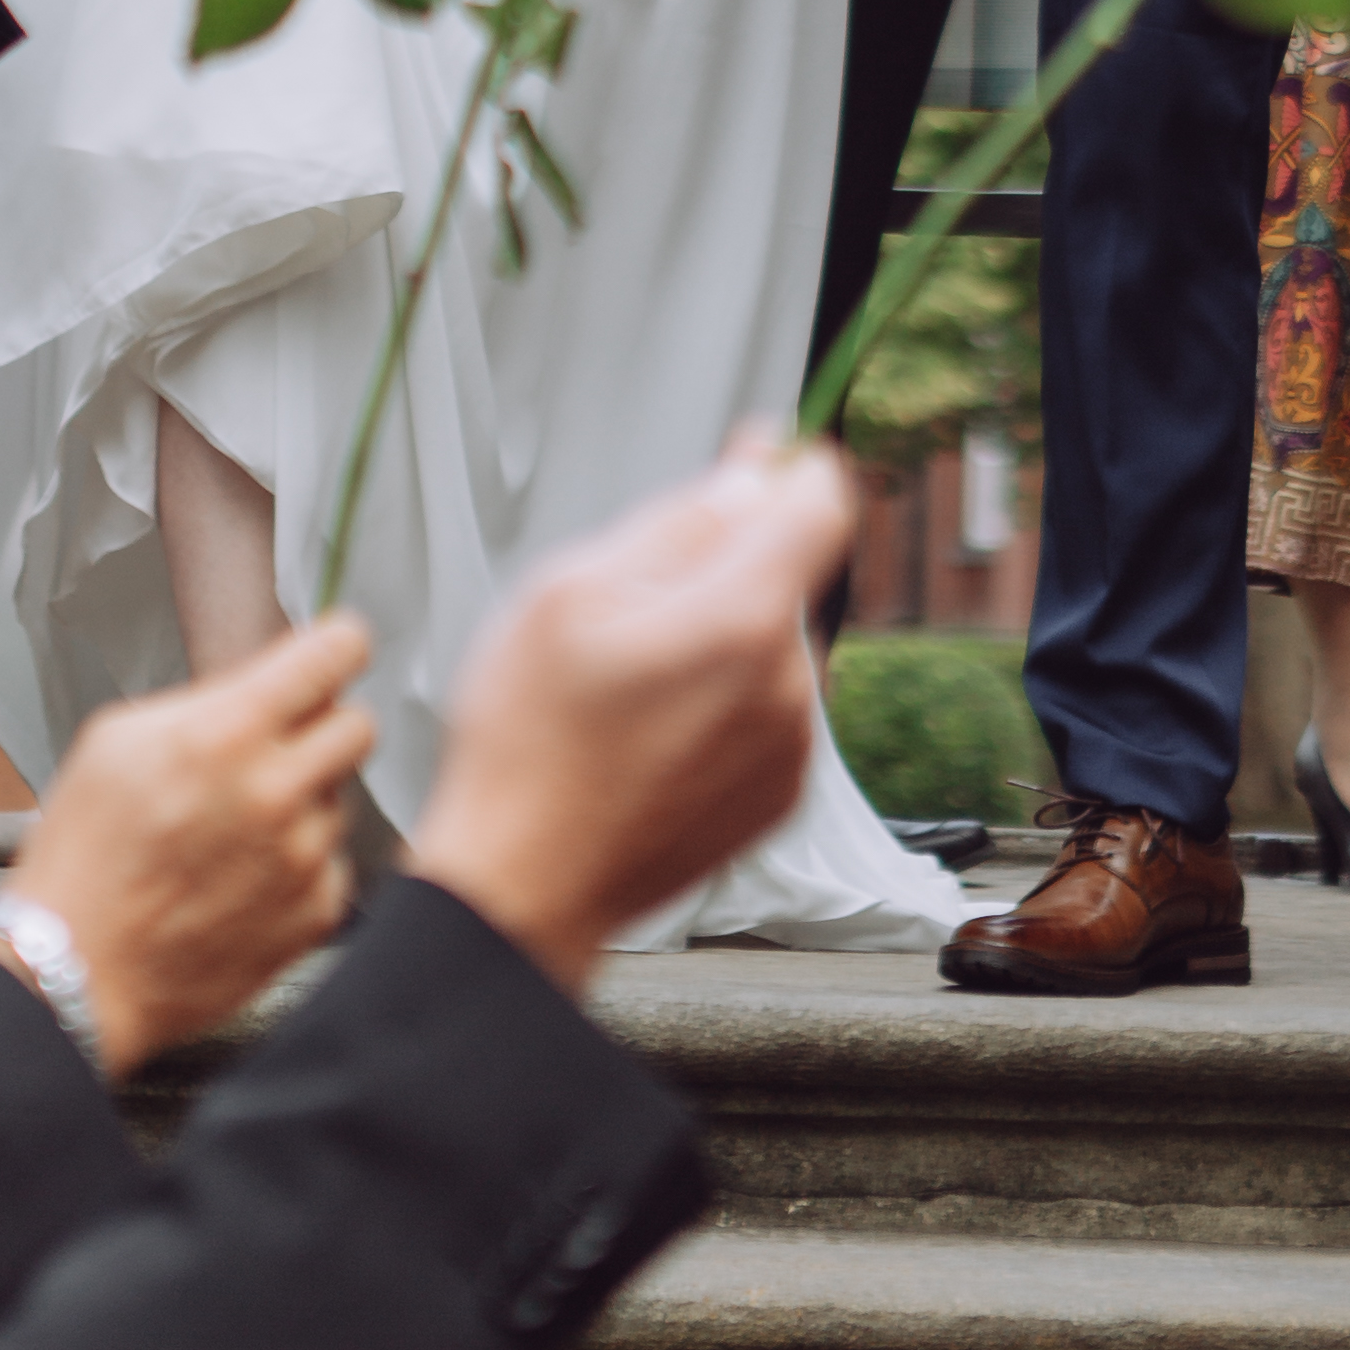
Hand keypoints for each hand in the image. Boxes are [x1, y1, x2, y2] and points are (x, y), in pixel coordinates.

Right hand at [0, 615, 372, 1077]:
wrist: (74, 970)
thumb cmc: (85, 858)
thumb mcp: (117, 739)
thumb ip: (204, 700)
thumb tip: (262, 683)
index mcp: (227, 733)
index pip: (334, 654)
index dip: (338, 647)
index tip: (334, 653)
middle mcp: (277, 792)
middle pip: (359, 724)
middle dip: (325, 724)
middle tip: (282, 745)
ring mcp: (302, 859)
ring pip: (341, 797)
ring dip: (306, 801)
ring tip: (239, 829)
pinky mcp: (313, 915)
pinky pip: (333, 863)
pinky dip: (303, 865)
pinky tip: (247, 877)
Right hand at [410, 436, 852, 995]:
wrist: (525, 885)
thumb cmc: (530, 745)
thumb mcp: (568, 589)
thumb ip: (676, 520)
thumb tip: (749, 474)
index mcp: (741, 621)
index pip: (824, 503)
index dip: (792, 468)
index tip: (758, 463)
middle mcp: (788, 686)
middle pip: (787, 573)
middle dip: (727, 565)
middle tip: (634, 606)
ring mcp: (792, 747)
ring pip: (775, 641)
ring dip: (725, 637)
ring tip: (633, 685)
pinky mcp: (782, 793)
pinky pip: (771, 706)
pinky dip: (727, 700)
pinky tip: (653, 732)